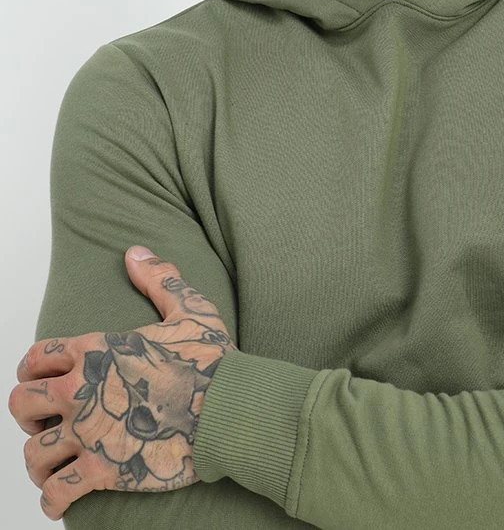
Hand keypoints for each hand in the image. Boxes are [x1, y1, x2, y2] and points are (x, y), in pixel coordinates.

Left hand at [9, 248, 234, 520]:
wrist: (231, 408)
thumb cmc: (213, 361)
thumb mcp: (189, 309)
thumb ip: (158, 278)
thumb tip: (135, 252)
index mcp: (96, 350)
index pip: (37, 357)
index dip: (35, 369)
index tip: (45, 381)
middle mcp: (82, 389)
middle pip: (20, 403)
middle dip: (29, 414)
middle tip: (49, 421)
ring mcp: (89, 432)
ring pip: (33, 453)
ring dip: (39, 461)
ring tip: (52, 465)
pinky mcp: (102, 471)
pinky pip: (56, 493)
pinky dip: (53, 501)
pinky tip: (61, 500)